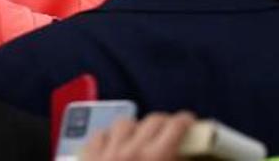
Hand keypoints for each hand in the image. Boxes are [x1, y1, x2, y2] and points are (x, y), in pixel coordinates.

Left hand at [80, 112, 195, 160]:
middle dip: (165, 123)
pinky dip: (109, 137)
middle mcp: (131, 151)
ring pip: (124, 123)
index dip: (186, 121)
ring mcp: (107, 153)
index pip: (176, 126)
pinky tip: (114, 145)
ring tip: (140, 139)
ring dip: (136, 129)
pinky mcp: (89, 157)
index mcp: (156, 159)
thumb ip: (178, 160)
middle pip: (153, 120)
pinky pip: (99, 135)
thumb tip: (183, 154)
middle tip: (171, 130)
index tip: (190, 122)